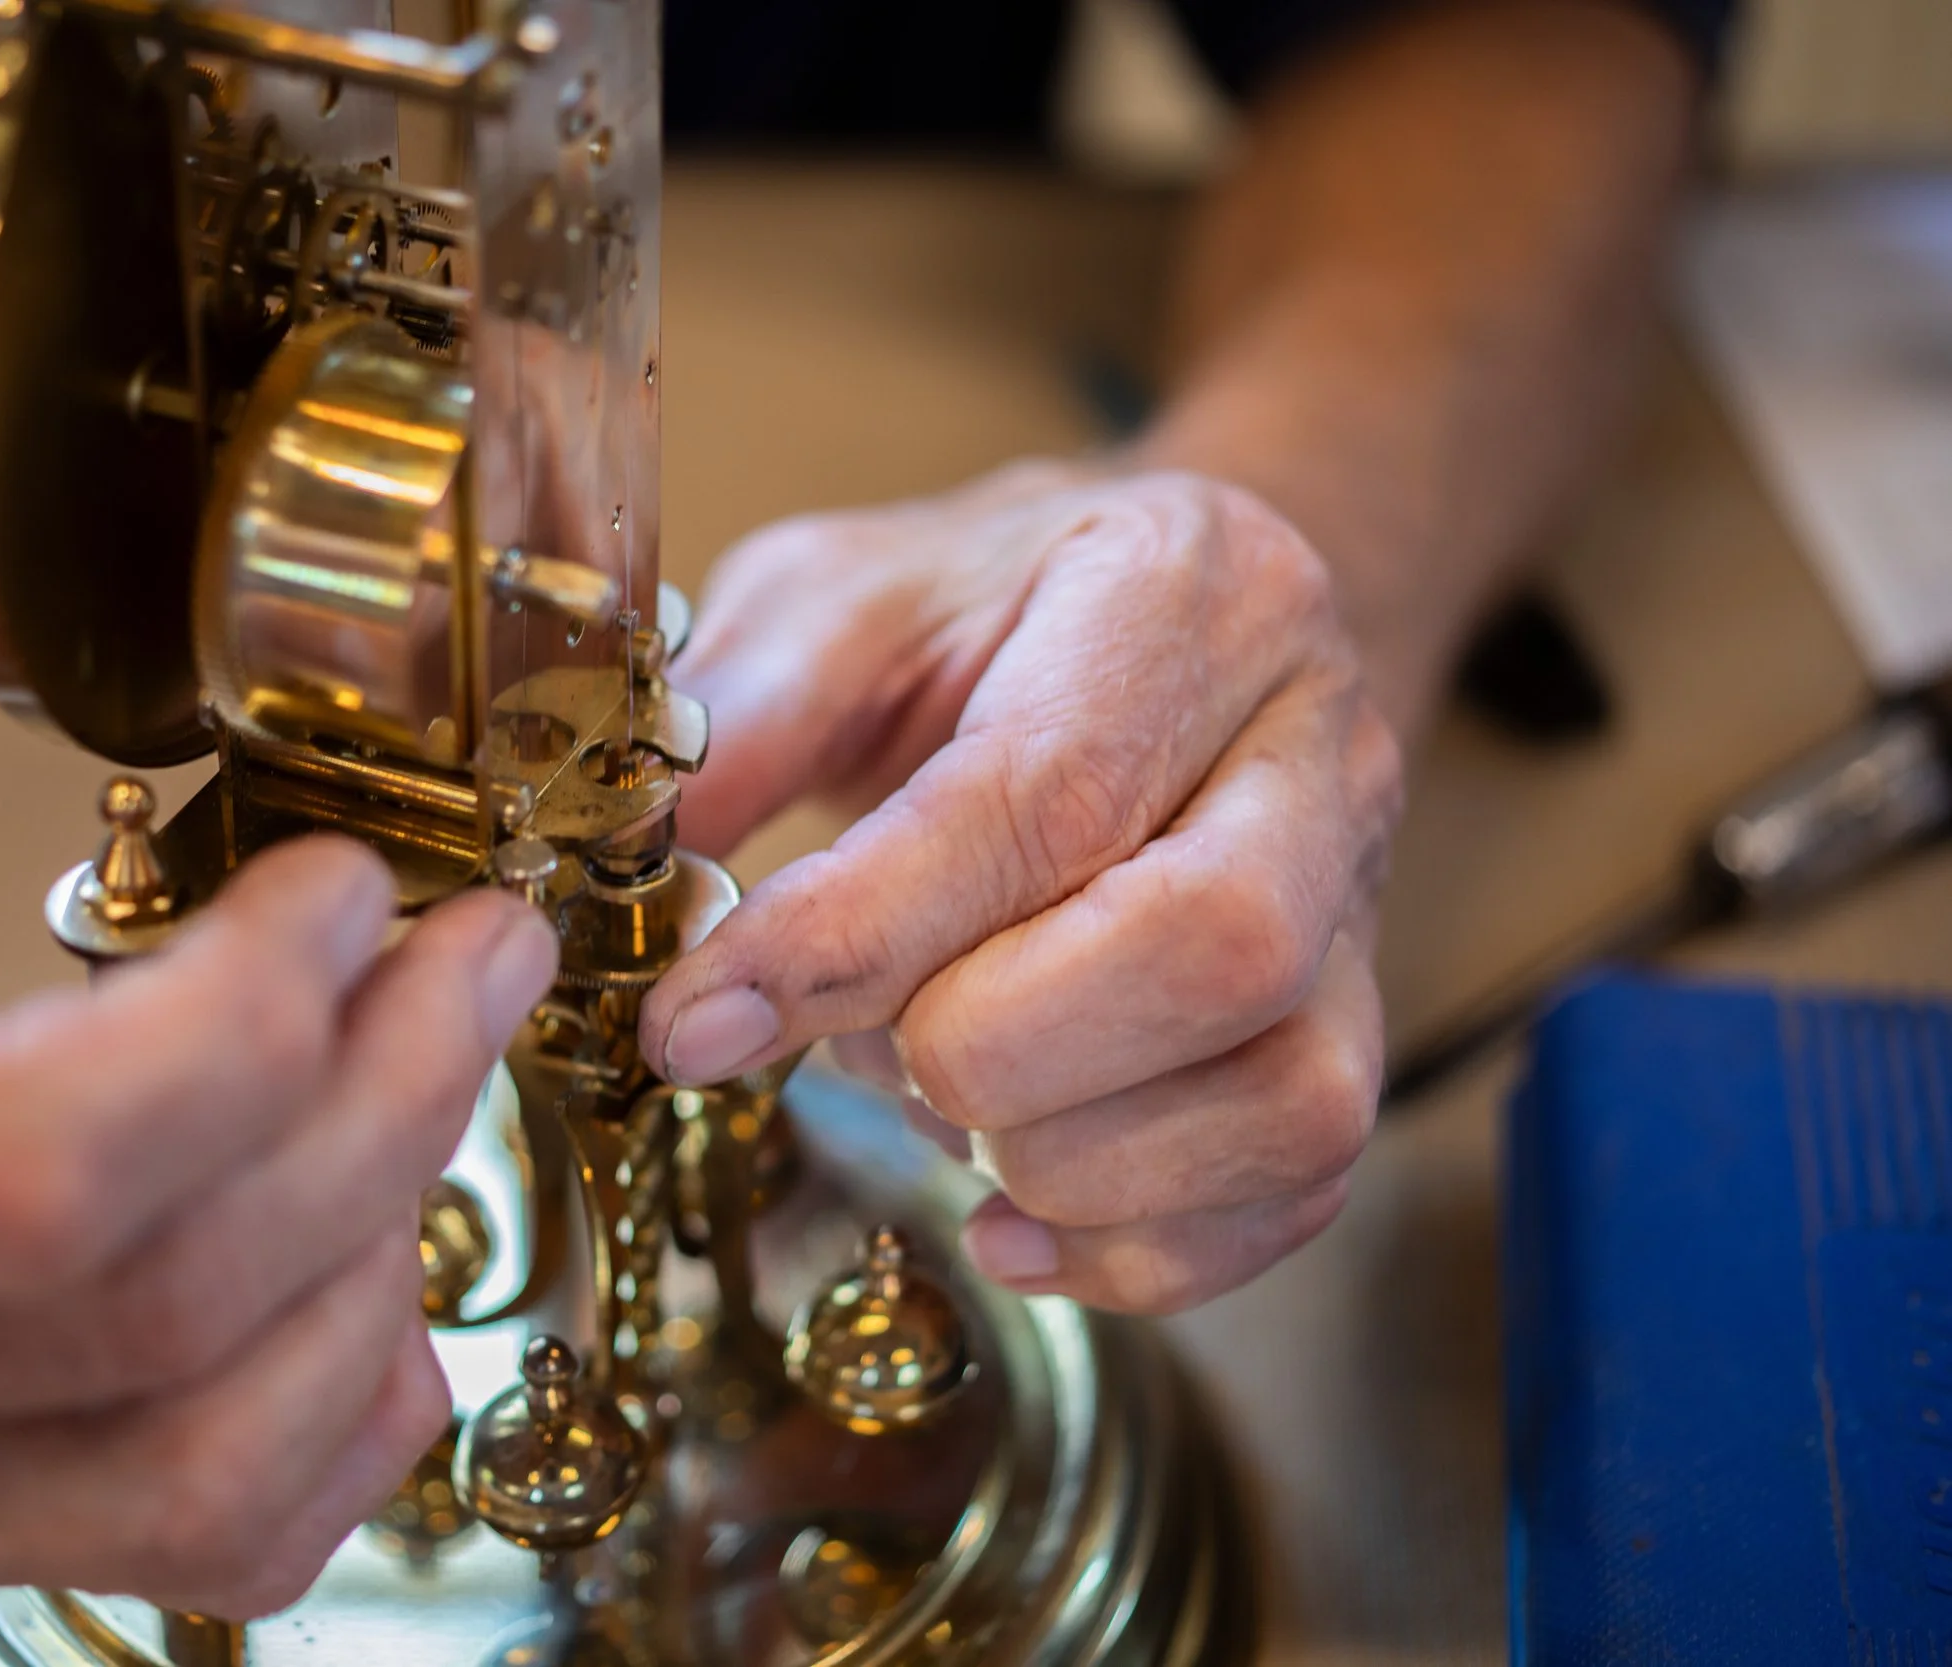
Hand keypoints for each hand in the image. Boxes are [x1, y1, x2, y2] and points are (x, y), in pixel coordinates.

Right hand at [0, 373, 557, 1617]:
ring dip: (383, 1261)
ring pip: (203, 1462)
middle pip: (155, 1309)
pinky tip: (378, 1273)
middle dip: (379, 1113)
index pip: (20, 1165)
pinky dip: (341, 1422)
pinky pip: (199, 1548)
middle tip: (479, 954)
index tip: (343, 888)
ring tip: (432, 1087)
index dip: (246, 1030)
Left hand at [639, 464, 1400, 1313]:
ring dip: (1061, 1159)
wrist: (1173, 621)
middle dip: (987, 1048)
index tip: (699, 1019)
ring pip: (1287, 1097)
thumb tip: (643, 859)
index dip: (859, 931)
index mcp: (1178, 594)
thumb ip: (746, 704)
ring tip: (936, 1091)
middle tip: (859, 1047)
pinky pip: (1297, 1188)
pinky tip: (1008, 1210)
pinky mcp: (1358, 1028)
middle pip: (1215, 949)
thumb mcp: (846, 597)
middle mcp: (1315, 750)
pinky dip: (1138, 1246)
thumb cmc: (992, 615)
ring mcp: (1363, 905)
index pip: (1048, 792)